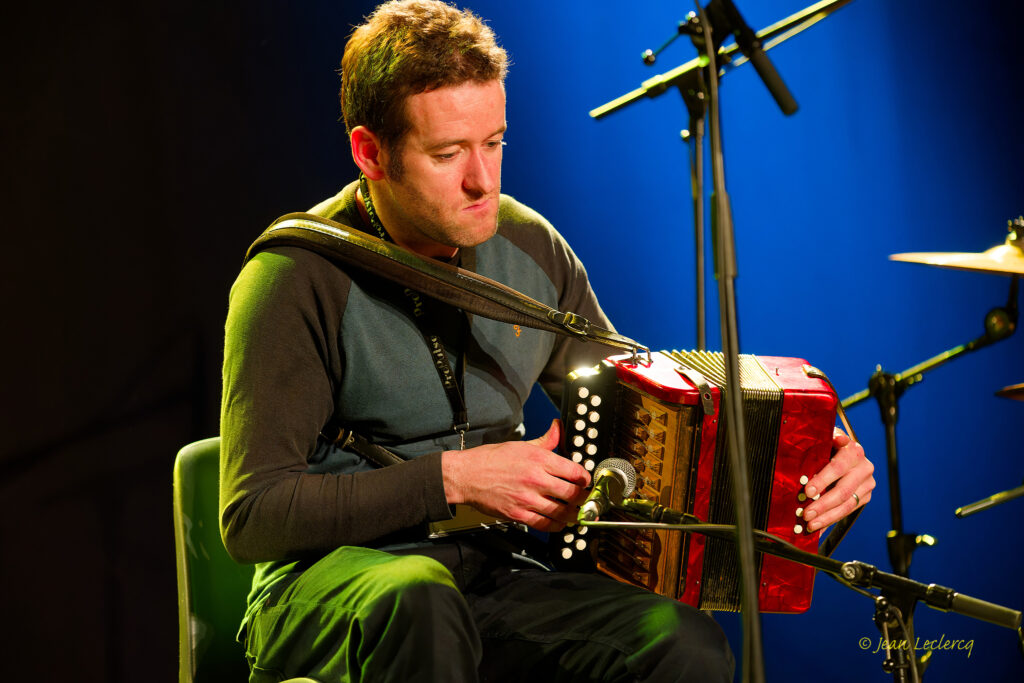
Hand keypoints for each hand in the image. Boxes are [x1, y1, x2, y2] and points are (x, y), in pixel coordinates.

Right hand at [441, 419, 589, 531]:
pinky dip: (557, 525)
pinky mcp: (518, 515)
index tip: (586, 482)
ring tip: (577, 513)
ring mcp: (527, 498)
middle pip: (573, 494)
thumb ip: (546, 439)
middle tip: (586, 500)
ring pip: (563, 512)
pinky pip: (546, 525)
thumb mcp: (522, 444)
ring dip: (574, 514)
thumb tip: (558, 427)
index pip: (575, 471)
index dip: (586, 479)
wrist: (466, 475)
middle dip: (584, 499)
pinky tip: (560, 522)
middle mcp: (536, 478)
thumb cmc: (491, 459)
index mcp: (539, 458)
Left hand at [801, 427, 874, 531]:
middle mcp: (864, 467)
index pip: (837, 468)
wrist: (846, 452)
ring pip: (847, 505)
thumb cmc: (830, 446)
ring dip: (827, 517)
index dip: (822, 480)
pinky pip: (849, 511)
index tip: (807, 492)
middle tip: (806, 514)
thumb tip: (839, 439)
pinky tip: (819, 526)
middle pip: (842, 491)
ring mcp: (868, 483)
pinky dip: (832, 520)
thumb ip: (829, 439)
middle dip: (822, 505)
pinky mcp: (866, 496)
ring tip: (811, 524)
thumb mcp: (827, 439)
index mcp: (854, 451)